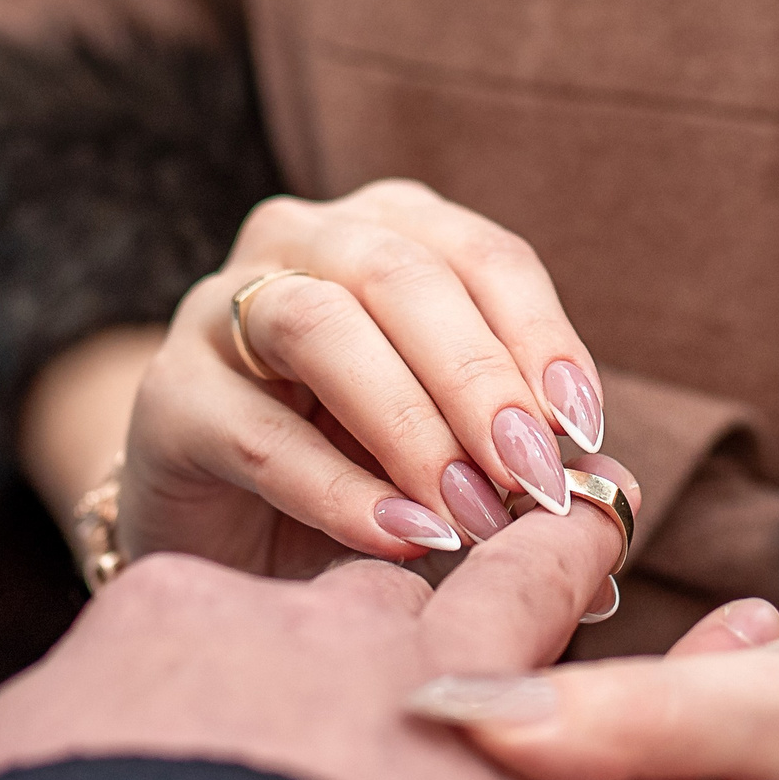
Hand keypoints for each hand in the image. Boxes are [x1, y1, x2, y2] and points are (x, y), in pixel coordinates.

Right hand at [0, 457, 677, 779]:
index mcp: (178, 637)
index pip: (258, 597)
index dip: (296, 612)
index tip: (325, 616)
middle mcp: (311, 641)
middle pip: (397, 572)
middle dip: (446, 555)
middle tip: (506, 528)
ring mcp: (434, 706)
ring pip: (526, 603)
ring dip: (566, 575)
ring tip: (609, 537)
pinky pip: (644, 722)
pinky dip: (696, 689)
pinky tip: (750, 650)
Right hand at [119, 180, 606, 578]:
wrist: (227, 546)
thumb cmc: (365, 483)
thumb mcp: (457, 461)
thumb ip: (523, 466)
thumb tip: (611, 504)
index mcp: (391, 233)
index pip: (483, 256)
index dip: (540, 335)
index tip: (583, 427)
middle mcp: (302, 245)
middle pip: (399, 275)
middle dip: (478, 378)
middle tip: (530, 478)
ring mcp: (219, 312)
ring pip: (318, 325)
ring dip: (409, 422)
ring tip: (469, 514)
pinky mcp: (167, 398)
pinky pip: (254, 429)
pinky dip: (335, 489)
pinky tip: (397, 539)